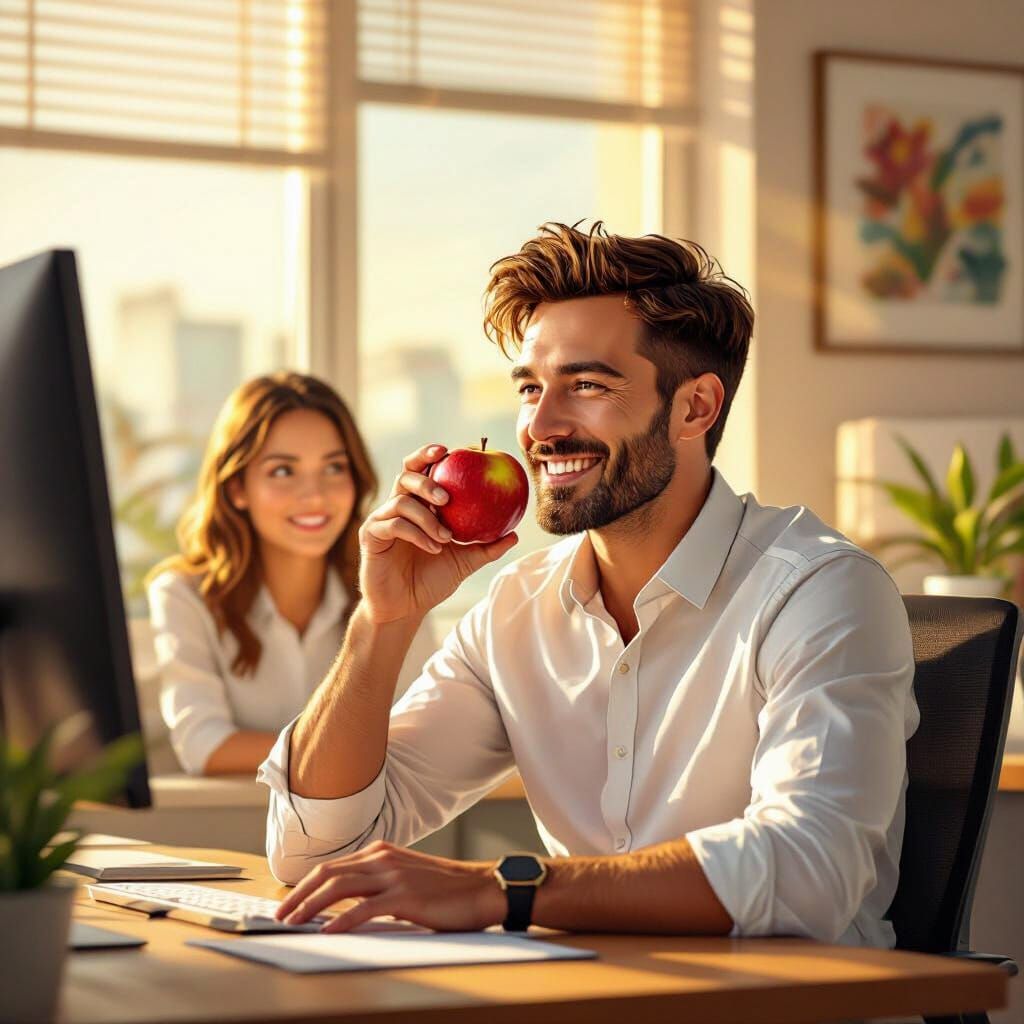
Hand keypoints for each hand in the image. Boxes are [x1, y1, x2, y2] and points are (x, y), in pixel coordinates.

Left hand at [275, 841, 505, 932]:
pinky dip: (341, 920)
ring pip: (339, 887)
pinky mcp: (405, 896)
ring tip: (293, 923)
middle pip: (328, 874)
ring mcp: (393, 875)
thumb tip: (347, 907)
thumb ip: (378, 886)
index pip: (332, 866)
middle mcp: (383, 858)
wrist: (482, 889)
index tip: (288, 903)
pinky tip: (327, 932)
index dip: (305, 885)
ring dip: (310, 907)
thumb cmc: (446, 889)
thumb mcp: (406, 879)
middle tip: (280, 915)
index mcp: (381, 852)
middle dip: (298, 896)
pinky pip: (364, 909)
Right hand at [358, 443, 518, 623]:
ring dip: (427, 517)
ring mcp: (381, 520)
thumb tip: (515, 534)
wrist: (404, 608)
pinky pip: (393, 525)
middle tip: (447, 496)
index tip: (449, 450)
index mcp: (417, 505)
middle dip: (426, 480)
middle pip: (405, 476)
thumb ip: (486, 547)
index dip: (429, 455)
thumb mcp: (464, 562)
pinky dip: (417, 534)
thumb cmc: (431, 582)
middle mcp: (397, 507)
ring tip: (446, 537)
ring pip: (401, 502)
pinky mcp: (370, 536)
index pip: (419, 471)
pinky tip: (433, 547)